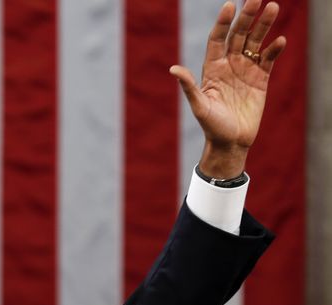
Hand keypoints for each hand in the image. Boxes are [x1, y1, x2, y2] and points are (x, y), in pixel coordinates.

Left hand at [170, 0, 285, 177]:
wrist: (230, 142)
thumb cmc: (211, 126)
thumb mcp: (199, 107)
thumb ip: (189, 87)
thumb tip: (173, 69)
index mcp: (212, 68)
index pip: (218, 39)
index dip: (223, 23)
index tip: (230, 6)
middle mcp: (229, 65)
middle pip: (238, 35)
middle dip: (247, 17)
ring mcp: (245, 70)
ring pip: (255, 42)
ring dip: (264, 26)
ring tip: (273, 8)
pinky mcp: (260, 79)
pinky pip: (268, 59)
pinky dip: (274, 49)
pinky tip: (280, 40)